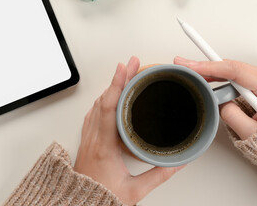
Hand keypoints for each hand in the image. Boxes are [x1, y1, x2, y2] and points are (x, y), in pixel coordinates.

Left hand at [74, 56, 184, 204]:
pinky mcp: (86, 142)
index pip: (109, 108)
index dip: (117, 85)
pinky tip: (109, 99)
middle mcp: (92, 139)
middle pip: (103, 100)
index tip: (125, 68)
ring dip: (109, 88)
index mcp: (103, 147)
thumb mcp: (135, 190)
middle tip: (131, 64)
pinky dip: (102, 101)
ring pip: (96, 106)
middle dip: (118, 79)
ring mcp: (87, 139)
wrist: (79, 205)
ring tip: (123, 75)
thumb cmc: (100, 198)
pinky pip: (92, 114)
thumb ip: (158, 175)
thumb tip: (177, 163)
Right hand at [174, 56, 256, 139]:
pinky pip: (241, 77)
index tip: (191, 65)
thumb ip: (231, 116)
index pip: (236, 71)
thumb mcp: (252, 133)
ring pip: (236, 72)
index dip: (210, 67)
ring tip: (193, 74)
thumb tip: (217, 103)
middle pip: (234, 67)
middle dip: (207, 67)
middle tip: (183, 63)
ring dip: (215, 75)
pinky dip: (225, 79)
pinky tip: (209, 79)